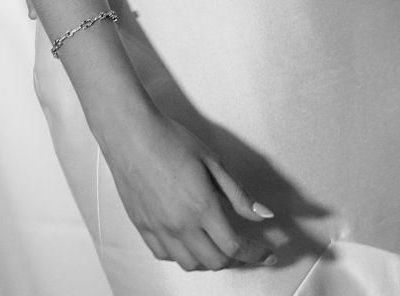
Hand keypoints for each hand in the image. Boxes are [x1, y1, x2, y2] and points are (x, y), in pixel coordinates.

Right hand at [105, 104, 274, 270]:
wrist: (132, 134)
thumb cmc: (171, 140)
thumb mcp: (213, 161)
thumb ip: (238, 194)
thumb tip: (263, 215)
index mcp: (201, 207)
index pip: (234, 246)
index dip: (255, 254)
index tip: (267, 255)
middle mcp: (180, 225)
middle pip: (215, 261)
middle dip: (235, 259)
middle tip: (244, 247)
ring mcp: (159, 230)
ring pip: (190, 264)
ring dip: (208, 259)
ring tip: (217, 243)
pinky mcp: (143, 228)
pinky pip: (165, 256)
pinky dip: (182, 255)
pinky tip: (188, 240)